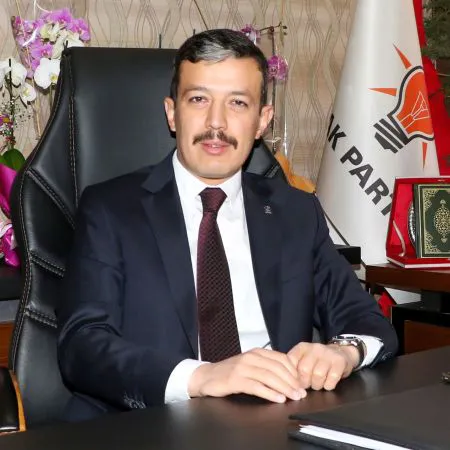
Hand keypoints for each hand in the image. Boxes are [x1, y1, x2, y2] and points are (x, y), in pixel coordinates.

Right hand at [188, 348, 306, 402]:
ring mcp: (242, 368)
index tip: (302, 383)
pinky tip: (278, 399)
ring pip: (269, 376)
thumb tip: (290, 376)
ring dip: (284, 388)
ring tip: (293, 397)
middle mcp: (251, 357)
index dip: (294, 371)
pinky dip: (269, 393)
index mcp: (257, 352)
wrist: (207, 376)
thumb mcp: (251, 365)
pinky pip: (256, 386)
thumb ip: (267, 367)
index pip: (281, 359)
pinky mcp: (235, 380)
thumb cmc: (231, 372)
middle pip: (277, 368)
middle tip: (301, 393)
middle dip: (292, 381)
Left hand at [287, 342, 358, 390]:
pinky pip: (332, 379)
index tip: (294, 382)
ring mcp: (328, 354)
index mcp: (302, 347)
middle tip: (307, 385)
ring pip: (318, 375)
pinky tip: (327, 384)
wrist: (341, 351)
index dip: (291, 375)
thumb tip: (285, 381)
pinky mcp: (339, 361)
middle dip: (304, 383)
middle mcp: (314, 348)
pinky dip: (328, 386)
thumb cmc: (318, 360)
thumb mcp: (304, 358)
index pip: (291, 361)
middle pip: (304, 369)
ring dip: (317, 385)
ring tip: (317, 385)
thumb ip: (294, 366)